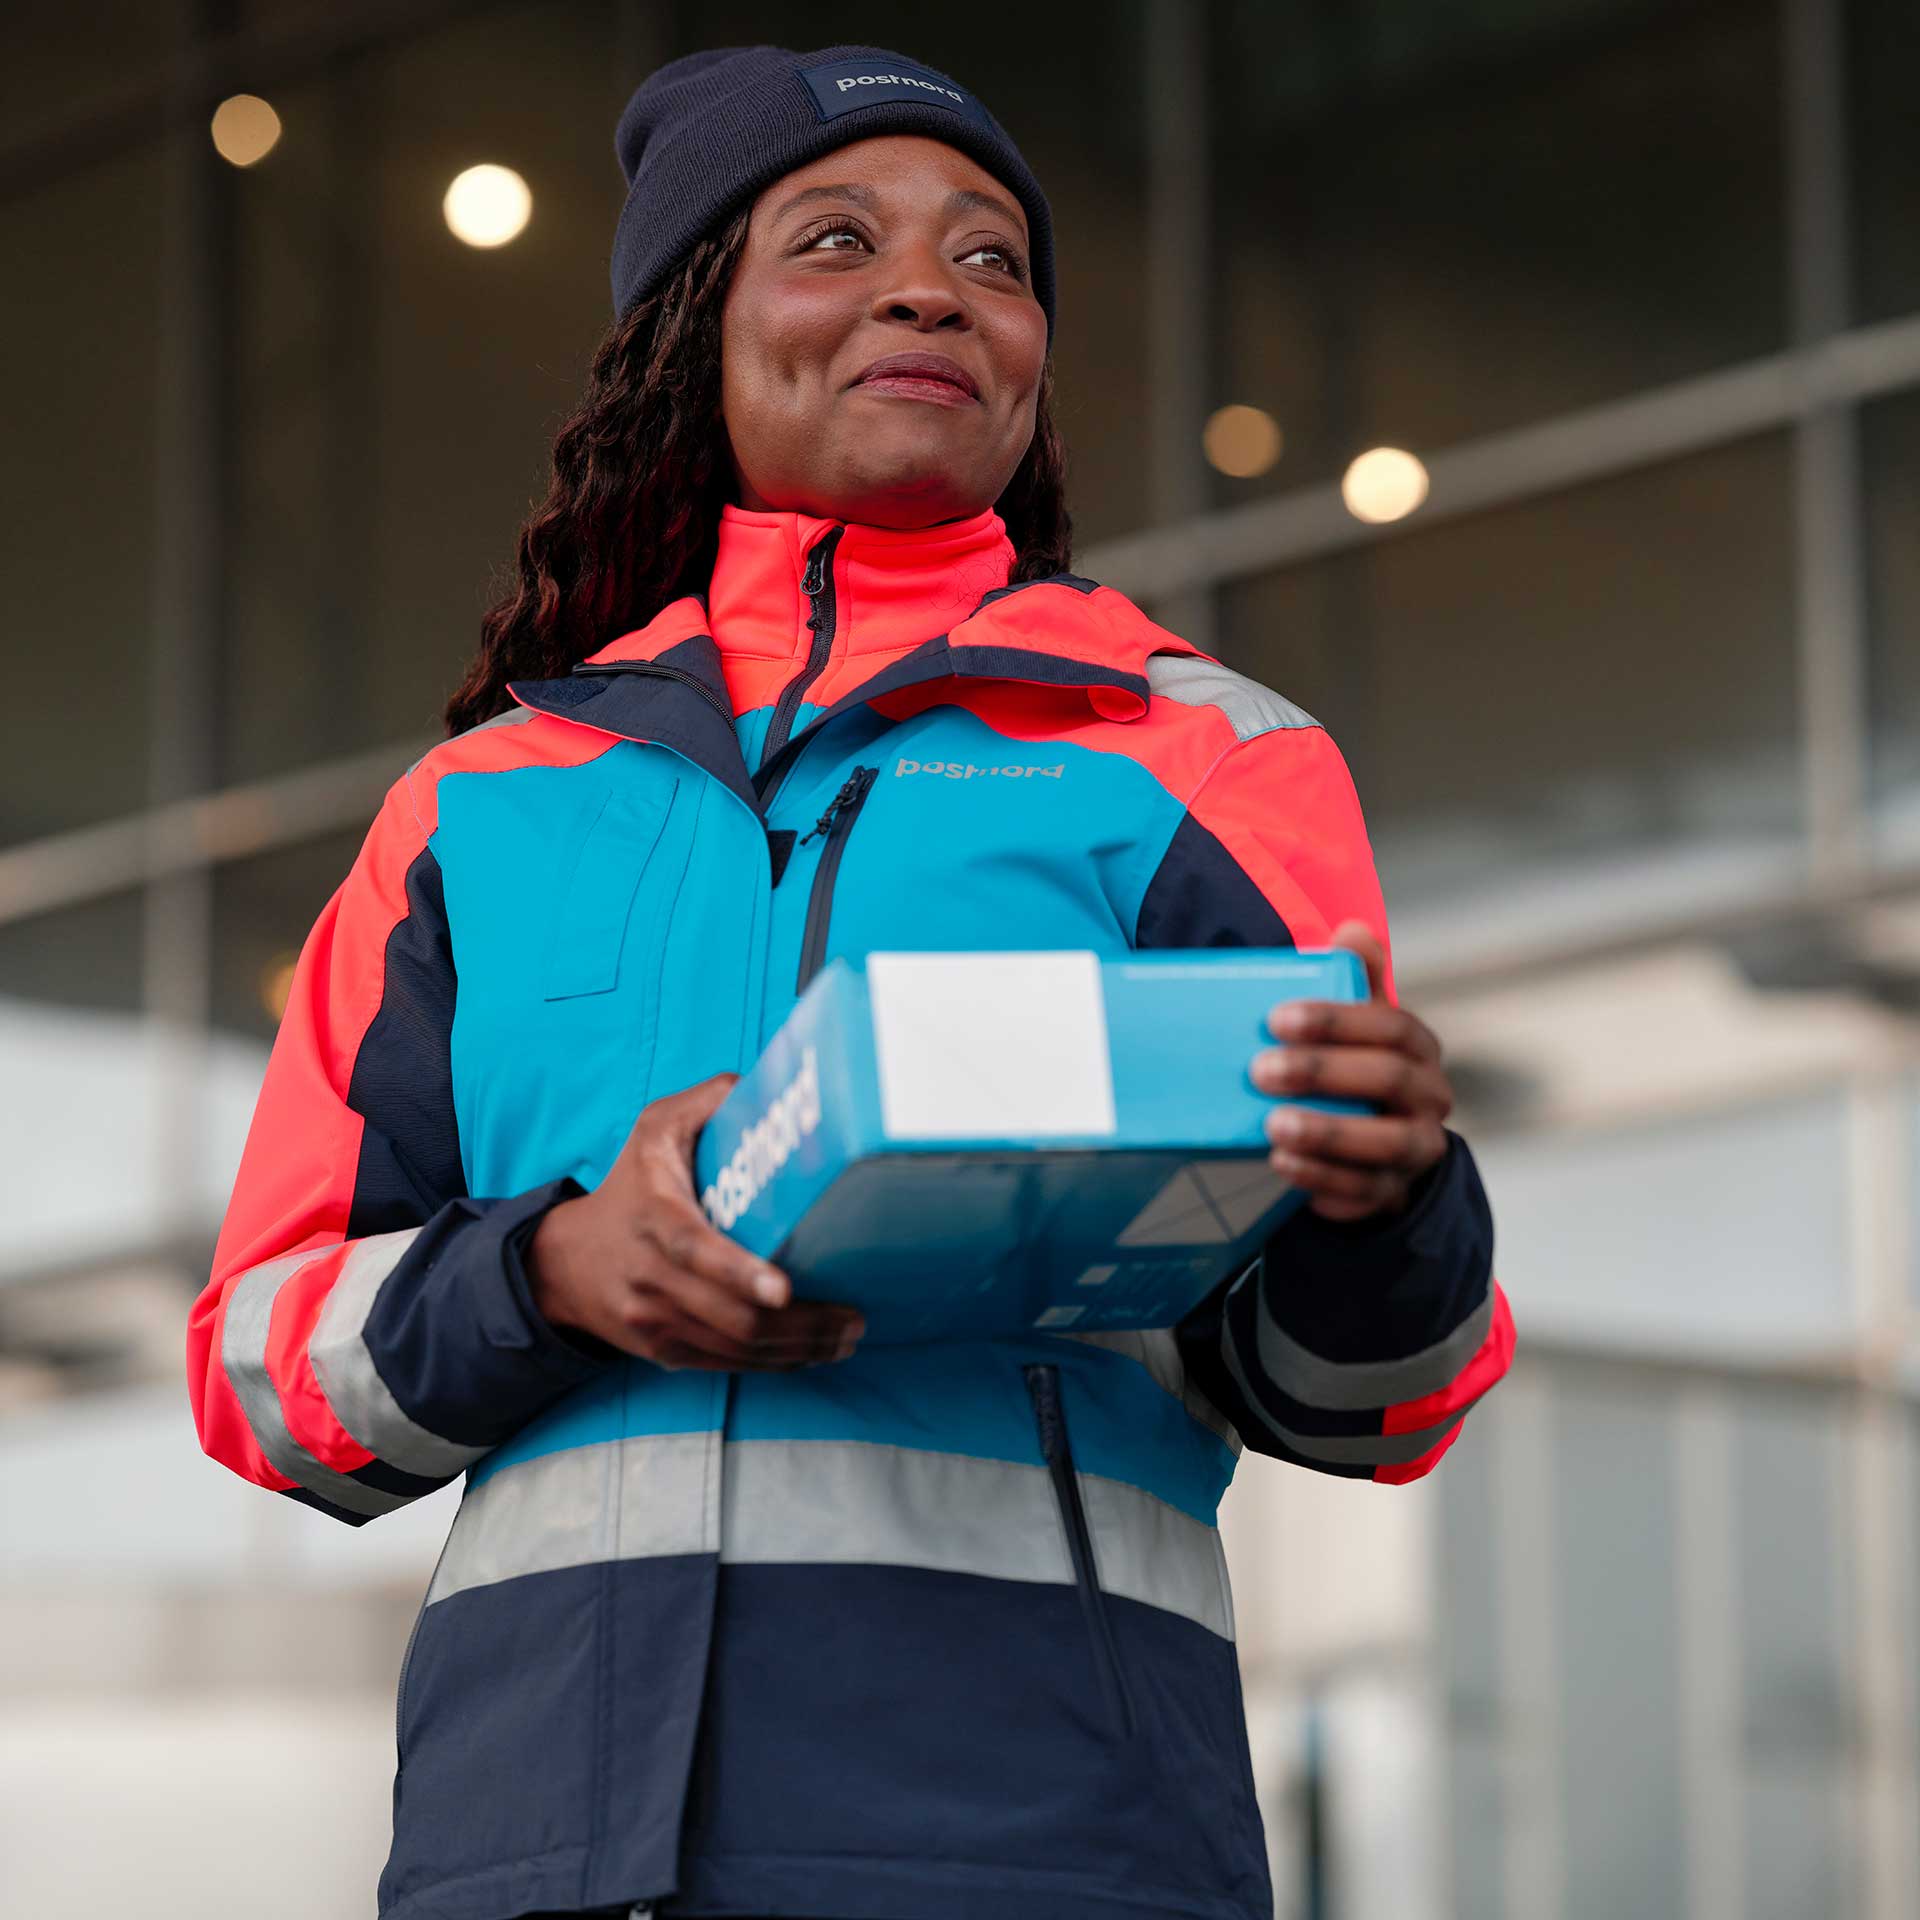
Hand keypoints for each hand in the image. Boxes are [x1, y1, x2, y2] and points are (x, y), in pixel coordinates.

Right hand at [527, 1072, 864, 1369]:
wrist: (564, 1264)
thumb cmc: (629, 1185)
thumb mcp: (655, 1128)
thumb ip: (709, 1100)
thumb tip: (769, 1088)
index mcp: (654, 1216)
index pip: (693, 1250)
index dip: (738, 1273)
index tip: (784, 1290)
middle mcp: (651, 1276)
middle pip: (730, 1317)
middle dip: (801, 1325)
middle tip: (853, 1319)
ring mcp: (656, 1321)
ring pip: (735, 1350)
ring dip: (799, 1350)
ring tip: (846, 1338)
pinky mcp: (663, 1350)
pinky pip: (726, 1365)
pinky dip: (774, 1363)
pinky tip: (812, 1353)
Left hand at [1248, 920, 1452, 1222]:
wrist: (1375, 1145)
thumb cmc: (1355, 1066)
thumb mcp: (1355, 1023)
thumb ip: (1354, 979)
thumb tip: (1352, 930)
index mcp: (1417, 1046)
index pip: (1391, 1025)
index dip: (1337, 1020)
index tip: (1276, 1019)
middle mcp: (1430, 1096)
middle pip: (1392, 1079)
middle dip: (1325, 1073)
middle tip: (1261, 1071)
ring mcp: (1416, 1148)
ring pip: (1387, 1144)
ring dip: (1328, 1135)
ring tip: (1273, 1129)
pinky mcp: (1393, 1192)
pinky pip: (1368, 1194)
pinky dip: (1326, 1183)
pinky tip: (1284, 1168)